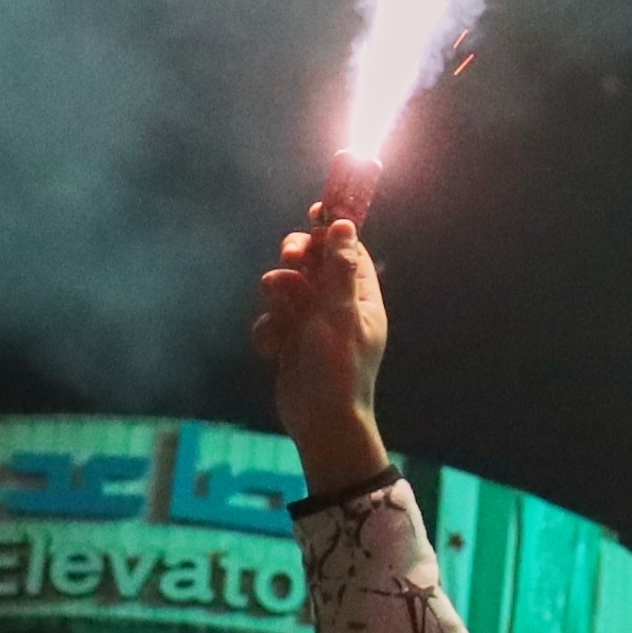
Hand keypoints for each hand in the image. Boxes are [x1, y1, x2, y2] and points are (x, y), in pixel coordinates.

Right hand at [250, 216, 392, 495]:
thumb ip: (340, 270)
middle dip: (297, 259)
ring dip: (279, 298)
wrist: (320, 424)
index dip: (332, 229)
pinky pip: (271, 322)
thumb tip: (344, 225)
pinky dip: (269, 333)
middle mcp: (337, 308)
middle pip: (312, 264)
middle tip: (290, 256)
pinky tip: (274, 352)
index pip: (348, 251)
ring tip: (282, 312)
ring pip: (285, 292)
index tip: (317, 207)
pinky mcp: (289, 345)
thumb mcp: (341, 315)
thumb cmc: (339, 370)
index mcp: (361, 299)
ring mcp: (311, 327)